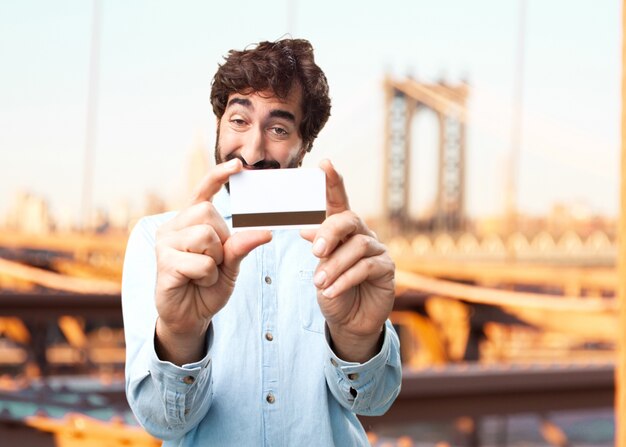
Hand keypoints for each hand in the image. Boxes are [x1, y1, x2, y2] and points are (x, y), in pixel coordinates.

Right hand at [154, 159, 271, 364]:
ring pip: (205, 236)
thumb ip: (241, 246)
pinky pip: (201, 262)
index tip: (237, 164)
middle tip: (213, 261)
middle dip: (220, 239)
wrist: (190, 317)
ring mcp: (165, 243)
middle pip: (208, 213)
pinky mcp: (163, 263)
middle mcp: (173, 227)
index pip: (202, 192)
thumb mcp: (230, 265)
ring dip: (214, 260)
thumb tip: (264, 232)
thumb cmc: (207, 287)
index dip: (218, 176)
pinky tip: (195, 283)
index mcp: (189, 222)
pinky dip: (207, 276)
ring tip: (203, 274)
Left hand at [301, 160, 394, 362]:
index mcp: (342, 230)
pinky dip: (345, 279)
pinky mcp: (386, 269)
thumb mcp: (319, 268)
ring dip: (334, 265)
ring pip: (357, 246)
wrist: (349, 320)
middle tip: (316, 252)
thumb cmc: (332, 288)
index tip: (325, 164)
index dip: (333, 182)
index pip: (338, 201)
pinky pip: (366, 267)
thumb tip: (305, 228)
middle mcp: (362, 234)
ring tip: (320, 283)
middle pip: (349, 219)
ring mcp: (377, 250)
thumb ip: (318, 246)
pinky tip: (331, 291)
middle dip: (330, 232)